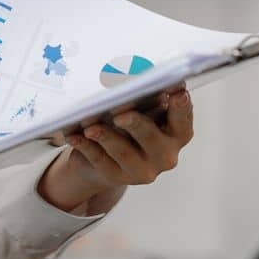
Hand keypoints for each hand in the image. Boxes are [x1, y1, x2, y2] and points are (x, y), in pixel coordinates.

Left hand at [36, 85, 194, 216]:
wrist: (106, 158)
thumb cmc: (129, 125)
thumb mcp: (141, 111)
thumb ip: (145, 100)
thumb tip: (133, 80)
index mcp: (176, 134)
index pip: (183, 121)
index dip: (182, 108)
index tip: (178, 94)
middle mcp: (164, 155)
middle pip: (151, 137)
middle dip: (136, 124)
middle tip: (121, 114)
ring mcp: (141, 170)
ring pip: (123, 151)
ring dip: (106, 136)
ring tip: (90, 127)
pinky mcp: (116, 177)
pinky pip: (100, 160)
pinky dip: (86, 147)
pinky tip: (75, 136)